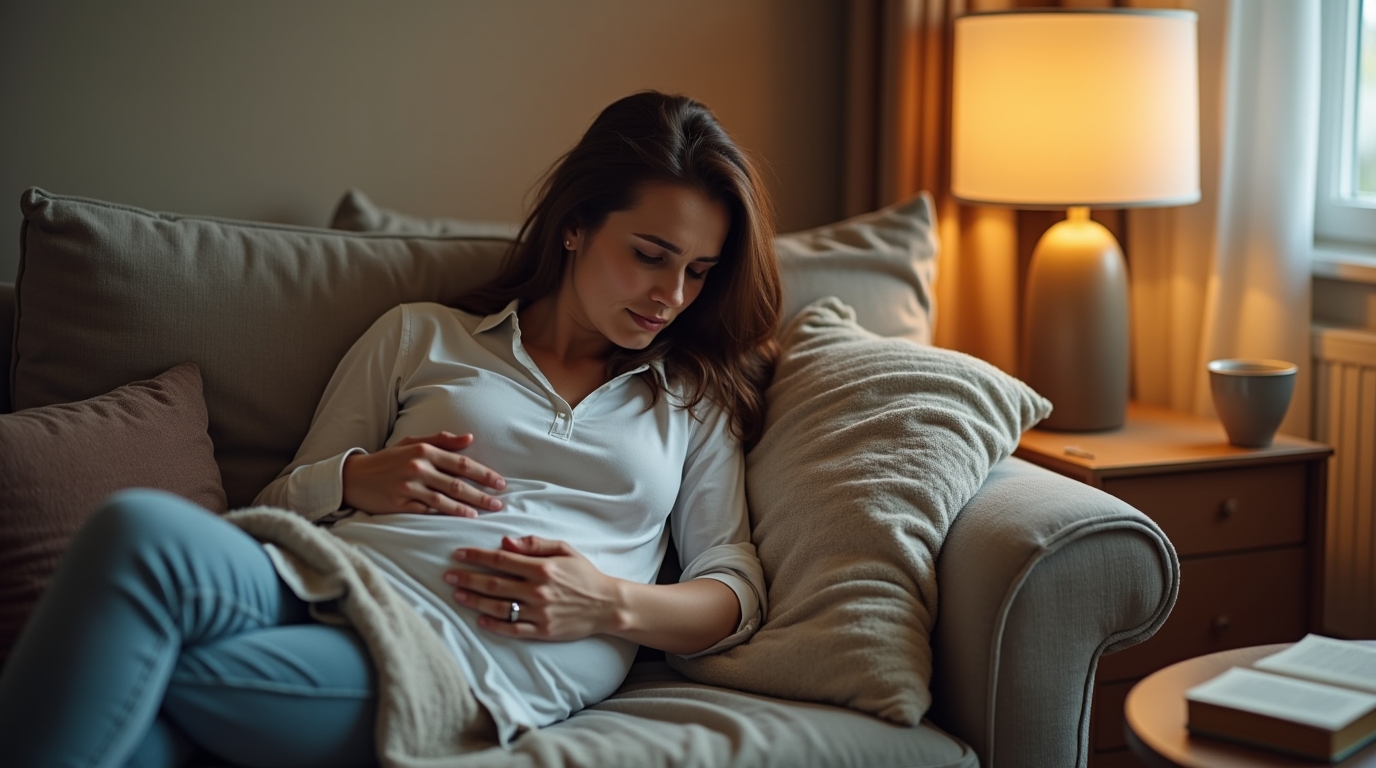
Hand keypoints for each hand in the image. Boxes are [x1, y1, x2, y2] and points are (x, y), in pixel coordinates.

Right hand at [341, 431, 505, 516]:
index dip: (484, 474)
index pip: (462, 463)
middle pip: (457, 484)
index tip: (501, 483)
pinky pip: (427, 512)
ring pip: (445, 500)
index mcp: (424, 451)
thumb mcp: (412, 443)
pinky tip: (459, 518)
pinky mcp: (399, 504)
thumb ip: (442, 440)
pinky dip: (444, 515)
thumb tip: (470, 438)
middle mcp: (417, 468)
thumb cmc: (387, 460)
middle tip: (499, 504)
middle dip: (482, 495)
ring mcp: (408, 487)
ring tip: (482, 514)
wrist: (353, 477)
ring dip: (466, 508)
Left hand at [444, 536, 622, 640]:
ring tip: (458, 594)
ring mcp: (539, 613)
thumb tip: (505, 542)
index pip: (501, 560)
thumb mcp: (564, 549)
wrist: (606, 605)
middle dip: (467, 577)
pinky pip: (512, 629)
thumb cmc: (584, 574)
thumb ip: (535, 544)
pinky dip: (494, 625)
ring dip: (475, 600)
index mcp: (542, 568)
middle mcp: (538, 590)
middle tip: (447, 575)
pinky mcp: (542, 631)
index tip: (458, 553)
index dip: (476, 556)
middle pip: (493, 583)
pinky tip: (480, 619)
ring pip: (498, 607)